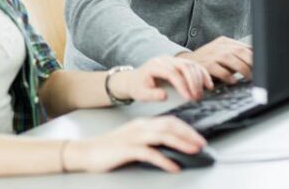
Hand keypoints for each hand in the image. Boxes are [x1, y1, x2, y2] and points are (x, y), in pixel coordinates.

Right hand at [66, 116, 205, 172]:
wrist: (86, 152)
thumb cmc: (109, 149)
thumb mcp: (132, 141)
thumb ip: (149, 141)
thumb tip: (171, 149)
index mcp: (142, 124)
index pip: (169, 121)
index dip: (186, 129)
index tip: (198, 138)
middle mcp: (139, 127)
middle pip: (169, 126)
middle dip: (188, 134)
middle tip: (202, 143)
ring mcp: (133, 137)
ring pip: (162, 136)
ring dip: (181, 143)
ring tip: (194, 151)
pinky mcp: (127, 149)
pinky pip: (149, 153)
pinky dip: (164, 159)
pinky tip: (173, 166)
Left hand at [111, 56, 212, 102]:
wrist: (135, 79)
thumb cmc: (138, 87)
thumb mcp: (141, 93)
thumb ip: (152, 95)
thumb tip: (165, 96)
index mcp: (154, 65)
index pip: (171, 73)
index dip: (182, 85)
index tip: (188, 98)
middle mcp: (164, 60)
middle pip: (184, 66)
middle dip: (193, 82)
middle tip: (197, 97)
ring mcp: (172, 59)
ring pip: (191, 64)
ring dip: (199, 79)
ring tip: (201, 94)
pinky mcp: (178, 62)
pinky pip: (194, 65)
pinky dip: (202, 74)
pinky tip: (208, 84)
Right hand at [178, 36, 252, 83]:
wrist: (186, 63)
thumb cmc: (209, 61)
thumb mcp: (223, 54)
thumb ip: (238, 56)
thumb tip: (259, 63)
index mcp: (225, 42)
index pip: (245, 47)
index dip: (256, 56)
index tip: (263, 66)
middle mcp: (219, 46)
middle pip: (240, 51)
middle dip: (252, 62)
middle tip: (258, 73)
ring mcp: (211, 54)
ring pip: (231, 59)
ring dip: (243, 69)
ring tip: (249, 78)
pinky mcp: (205, 64)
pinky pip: (220, 69)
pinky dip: (229, 76)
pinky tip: (233, 81)